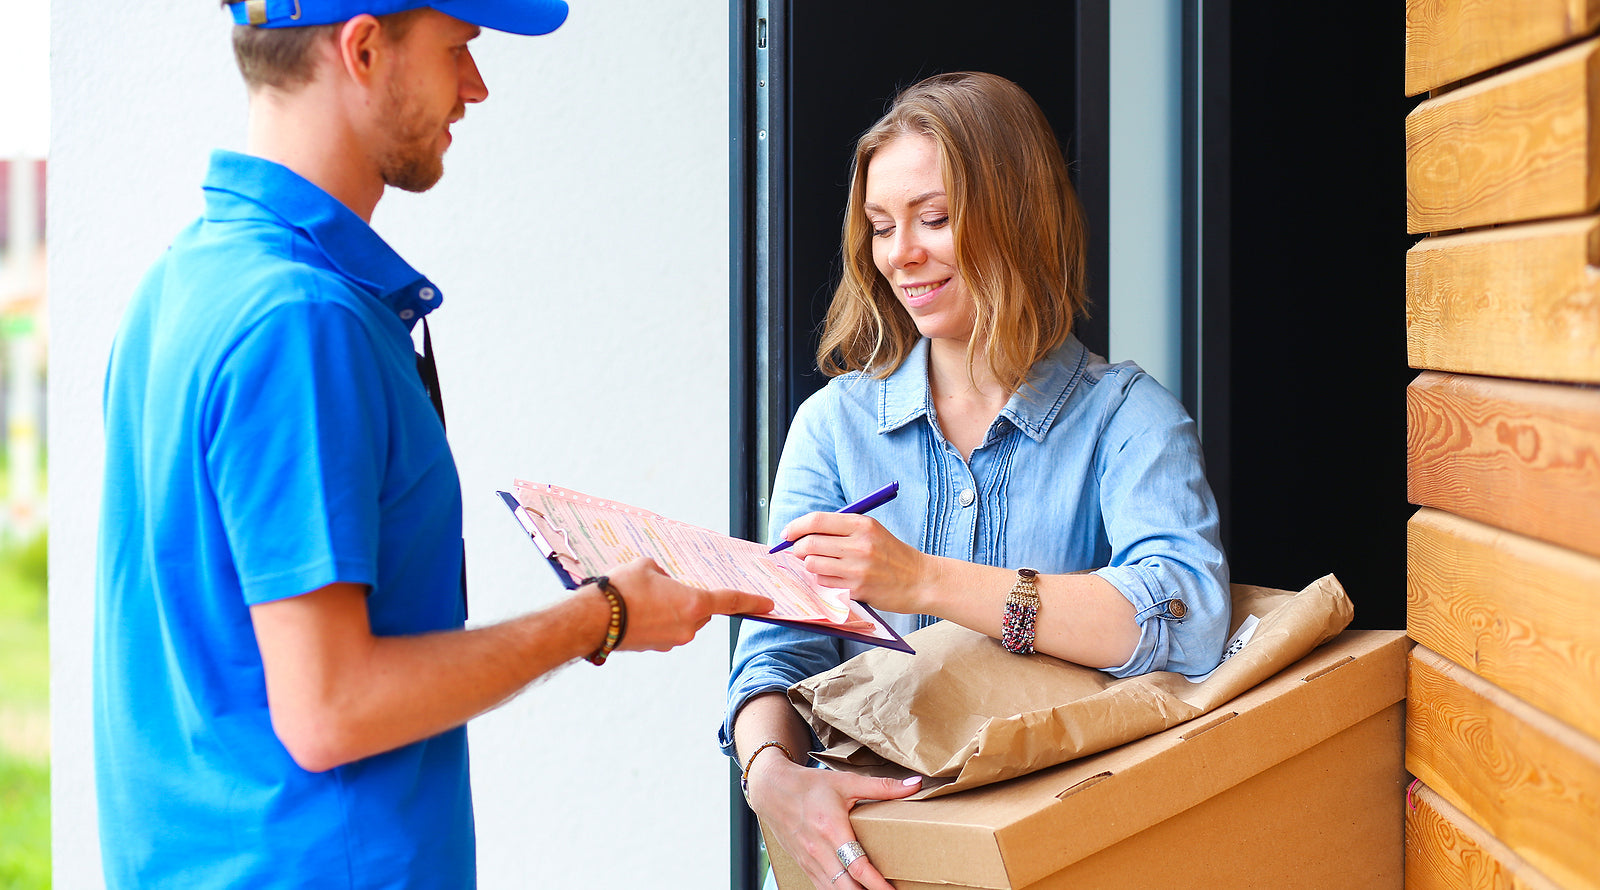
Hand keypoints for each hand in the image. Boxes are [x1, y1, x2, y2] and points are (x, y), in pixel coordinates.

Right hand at [604, 558, 771, 651]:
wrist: (593, 619)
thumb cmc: (622, 588)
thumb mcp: (647, 566)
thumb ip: (665, 573)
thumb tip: (664, 582)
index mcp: (693, 603)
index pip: (730, 601)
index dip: (751, 601)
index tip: (768, 605)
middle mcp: (688, 626)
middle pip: (701, 610)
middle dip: (688, 599)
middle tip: (661, 587)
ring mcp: (673, 640)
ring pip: (682, 620)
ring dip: (670, 610)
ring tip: (640, 598)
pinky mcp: (656, 648)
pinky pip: (666, 630)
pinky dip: (656, 620)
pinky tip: (635, 611)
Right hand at [745, 752, 920, 889]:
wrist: (772, 790)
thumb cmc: (810, 786)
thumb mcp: (846, 782)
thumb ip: (882, 787)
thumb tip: (914, 785)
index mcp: (831, 830)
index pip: (858, 867)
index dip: (878, 884)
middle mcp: (818, 851)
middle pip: (845, 888)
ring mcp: (809, 862)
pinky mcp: (804, 866)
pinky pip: (823, 888)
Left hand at [780, 513, 933, 614]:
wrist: (920, 579)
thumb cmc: (892, 555)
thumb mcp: (872, 531)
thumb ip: (841, 529)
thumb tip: (804, 531)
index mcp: (862, 524)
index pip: (817, 520)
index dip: (796, 526)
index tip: (787, 533)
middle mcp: (859, 544)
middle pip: (809, 543)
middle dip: (796, 548)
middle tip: (798, 551)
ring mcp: (857, 568)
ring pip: (813, 564)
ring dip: (809, 565)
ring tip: (820, 565)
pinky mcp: (857, 589)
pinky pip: (825, 583)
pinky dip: (823, 580)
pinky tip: (834, 578)